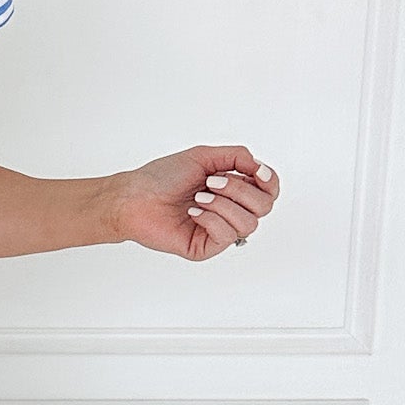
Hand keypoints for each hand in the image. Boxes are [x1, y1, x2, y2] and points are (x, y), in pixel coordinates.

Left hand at [109, 147, 279, 257]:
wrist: (135, 197)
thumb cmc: (162, 177)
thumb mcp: (204, 156)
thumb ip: (236, 156)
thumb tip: (259, 166)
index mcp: (232, 189)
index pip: (269, 191)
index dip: (270, 181)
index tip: (256, 171)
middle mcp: (229, 211)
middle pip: (264, 207)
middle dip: (240, 190)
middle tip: (211, 182)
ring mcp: (219, 231)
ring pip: (248, 223)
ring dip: (223, 204)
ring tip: (198, 197)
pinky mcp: (206, 247)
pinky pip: (227, 235)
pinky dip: (211, 218)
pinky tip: (192, 212)